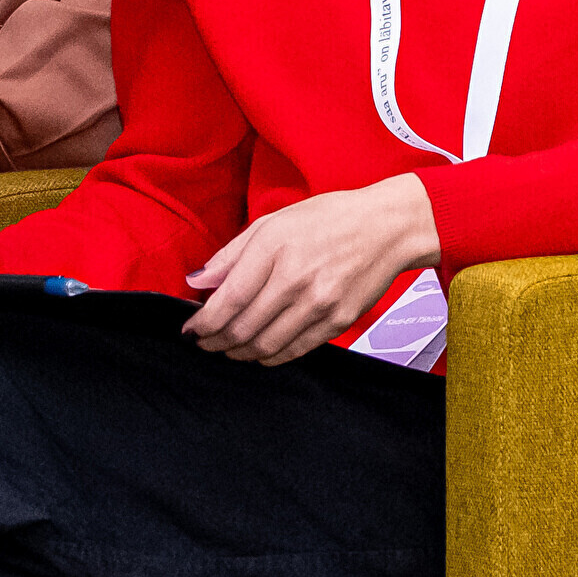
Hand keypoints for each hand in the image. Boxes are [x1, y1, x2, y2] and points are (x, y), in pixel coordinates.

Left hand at [183, 174, 439, 365]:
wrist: (387, 228)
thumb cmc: (330, 219)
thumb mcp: (274, 221)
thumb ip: (232, 254)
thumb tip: (197, 282)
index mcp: (275, 248)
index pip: (229, 300)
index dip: (203, 322)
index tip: (190, 330)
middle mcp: (296, 279)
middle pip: (243, 329)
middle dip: (215, 342)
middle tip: (204, 343)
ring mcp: (319, 305)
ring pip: (265, 347)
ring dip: (238, 354)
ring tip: (227, 349)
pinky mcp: (338, 322)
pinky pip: (294, 351)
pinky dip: (269, 357)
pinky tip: (259, 351)